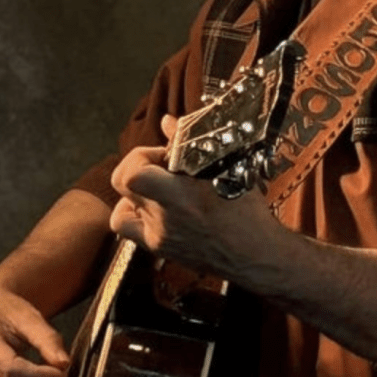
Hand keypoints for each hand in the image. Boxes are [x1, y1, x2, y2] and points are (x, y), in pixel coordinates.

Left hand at [109, 116, 273, 273]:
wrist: (256, 255)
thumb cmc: (247, 213)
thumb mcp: (227, 170)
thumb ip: (190, 143)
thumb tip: (168, 121)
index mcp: (179, 198)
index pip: (132, 174)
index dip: (141, 155)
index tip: (165, 154)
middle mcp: (162, 219)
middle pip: (121, 183)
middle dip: (137, 166)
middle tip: (162, 166)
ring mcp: (158, 238)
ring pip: (120, 211)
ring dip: (132, 194)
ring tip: (157, 189)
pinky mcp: (161, 249)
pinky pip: (131, 230)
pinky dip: (137, 216)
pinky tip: (158, 210)